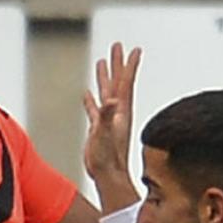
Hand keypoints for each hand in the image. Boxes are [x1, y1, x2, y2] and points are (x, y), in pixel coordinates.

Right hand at [82, 42, 140, 181]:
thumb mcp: (106, 135)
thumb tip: (111, 101)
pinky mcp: (98, 130)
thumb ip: (107, 118)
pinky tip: (88, 94)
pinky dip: (92, 101)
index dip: (129, 66)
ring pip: (106, 93)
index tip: (134, 50)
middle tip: (117, 47)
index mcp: (120, 112)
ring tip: (102, 63)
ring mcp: (107, 121)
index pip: (125, 83)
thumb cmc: (108, 158)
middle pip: (117, 83)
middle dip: (117, 65)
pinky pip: (95, 110)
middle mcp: (116, 113)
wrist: (108, 176)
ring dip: (104, 78)